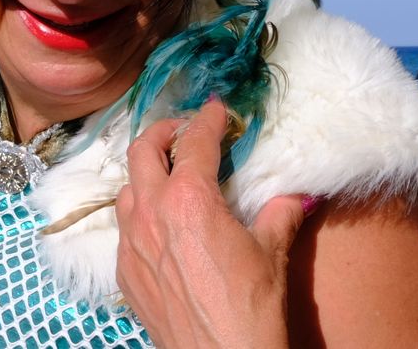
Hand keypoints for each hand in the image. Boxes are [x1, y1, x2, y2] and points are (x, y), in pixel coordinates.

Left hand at [115, 98, 309, 348]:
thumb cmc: (250, 308)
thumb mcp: (272, 253)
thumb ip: (279, 214)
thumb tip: (293, 195)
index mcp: (189, 199)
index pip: (195, 143)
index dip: (207, 120)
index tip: (216, 109)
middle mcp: (152, 212)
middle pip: (142, 150)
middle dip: (162, 132)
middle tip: (182, 131)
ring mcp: (131, 242)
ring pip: (127, 189)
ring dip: (146, 174)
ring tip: (167, 175)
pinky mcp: (124, 269)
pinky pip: (124, 228)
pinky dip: (139, 214)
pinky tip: (159, 224)